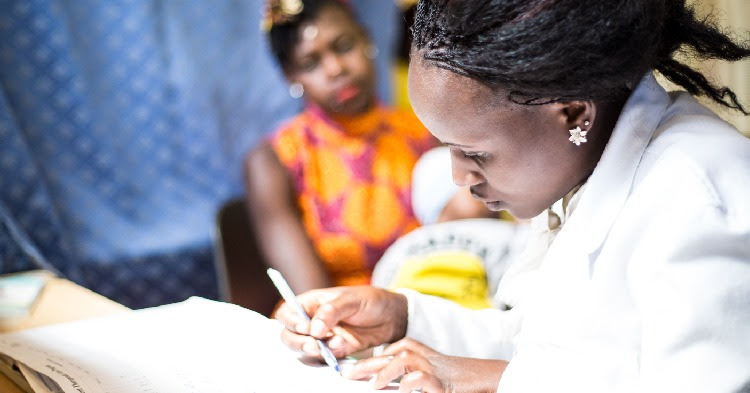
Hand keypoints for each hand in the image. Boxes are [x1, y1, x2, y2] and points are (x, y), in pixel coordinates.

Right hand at [274, 286, 407, 358]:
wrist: (392, 317)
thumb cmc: (370, 300)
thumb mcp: (351, 300)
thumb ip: (331, 311)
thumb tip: (314, 329)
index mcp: (312, 303)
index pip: (287, 313)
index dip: (290, 321)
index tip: (305, 327)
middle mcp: (312, 321)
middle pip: (289, 335)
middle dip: (298, 342)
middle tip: (314, 345)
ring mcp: (322, 338)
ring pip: (304, 350)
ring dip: (314, 351)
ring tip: (336, 344)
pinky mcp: (334, 351)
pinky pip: (323, 359)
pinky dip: (330, 357)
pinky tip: (344, 347)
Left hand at [344, 338, 506, 392]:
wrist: (485, 378)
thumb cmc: (453, 379)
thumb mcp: (425, 375)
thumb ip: (403, 376)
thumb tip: (376, 382)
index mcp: (416, 351)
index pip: (387, 351)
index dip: (367, 359)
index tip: (349, 370)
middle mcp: (422, 356)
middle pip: (388, 354)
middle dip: (366, 364)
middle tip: (346, 374)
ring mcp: (432, 367)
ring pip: (403, 359)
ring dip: (385, 372)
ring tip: (373, 386)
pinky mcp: (442, 382)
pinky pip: (422, 378)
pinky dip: (409, 384)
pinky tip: (403, 390)